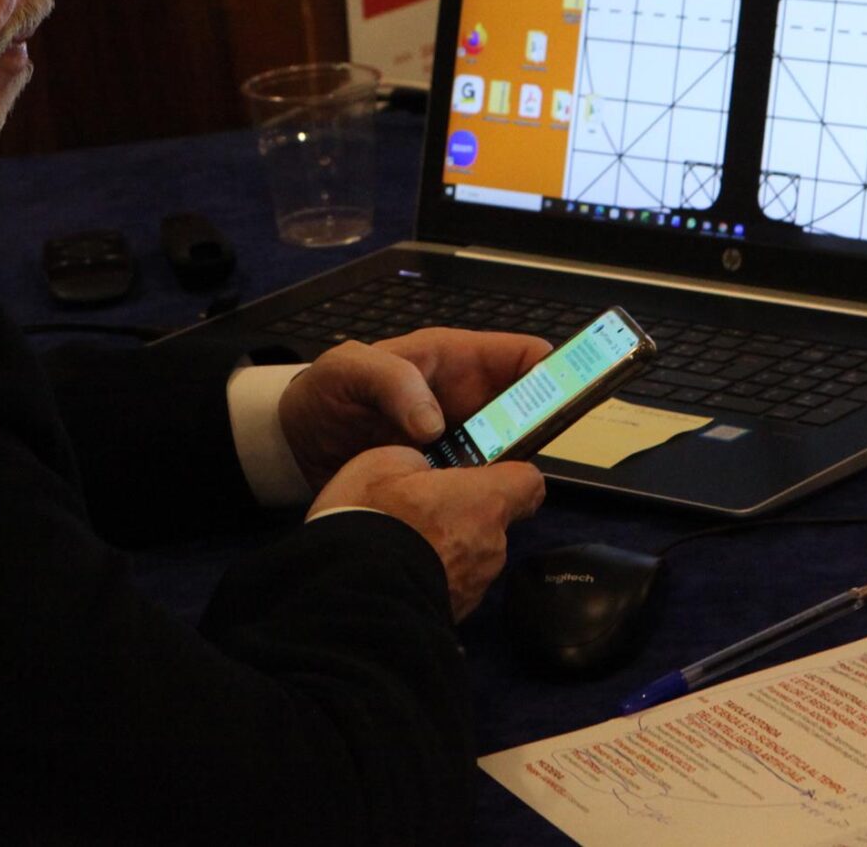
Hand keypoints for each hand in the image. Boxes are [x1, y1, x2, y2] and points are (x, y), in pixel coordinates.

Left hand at [277, 328, 551, 486]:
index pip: (521, 356)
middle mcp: (464, 398)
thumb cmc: (324, 391)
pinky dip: (485, 495)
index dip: (554, 369)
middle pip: (527, 408)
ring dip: (513, 467)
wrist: (294, 442)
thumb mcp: (349, 370)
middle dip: (542, 427)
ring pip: (509, 451)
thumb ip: (391, 382)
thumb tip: (435, 423)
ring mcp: (457, 439)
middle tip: (535, 454)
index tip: (571, 396)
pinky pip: (480, 483)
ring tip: (505, 487)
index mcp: (452, 360)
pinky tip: (478, 509)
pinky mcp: (444, 474)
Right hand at [309, 446, 545, 617]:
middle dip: (462, 514)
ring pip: (470, 555)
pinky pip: (451, 585)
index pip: (529, 483)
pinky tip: (397, 571)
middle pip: (492, 521)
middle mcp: (492, 545)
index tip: (484, 473)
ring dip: (445, 547)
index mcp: (484, 501)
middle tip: (420, 508)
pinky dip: (431, 575)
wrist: (351, 593)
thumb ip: (420, 462)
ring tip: (401, 543)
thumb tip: (425, 470)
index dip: (510, 475)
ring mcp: (476, 585)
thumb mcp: (385, 463)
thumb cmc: (372, 519)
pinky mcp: (457, 614)